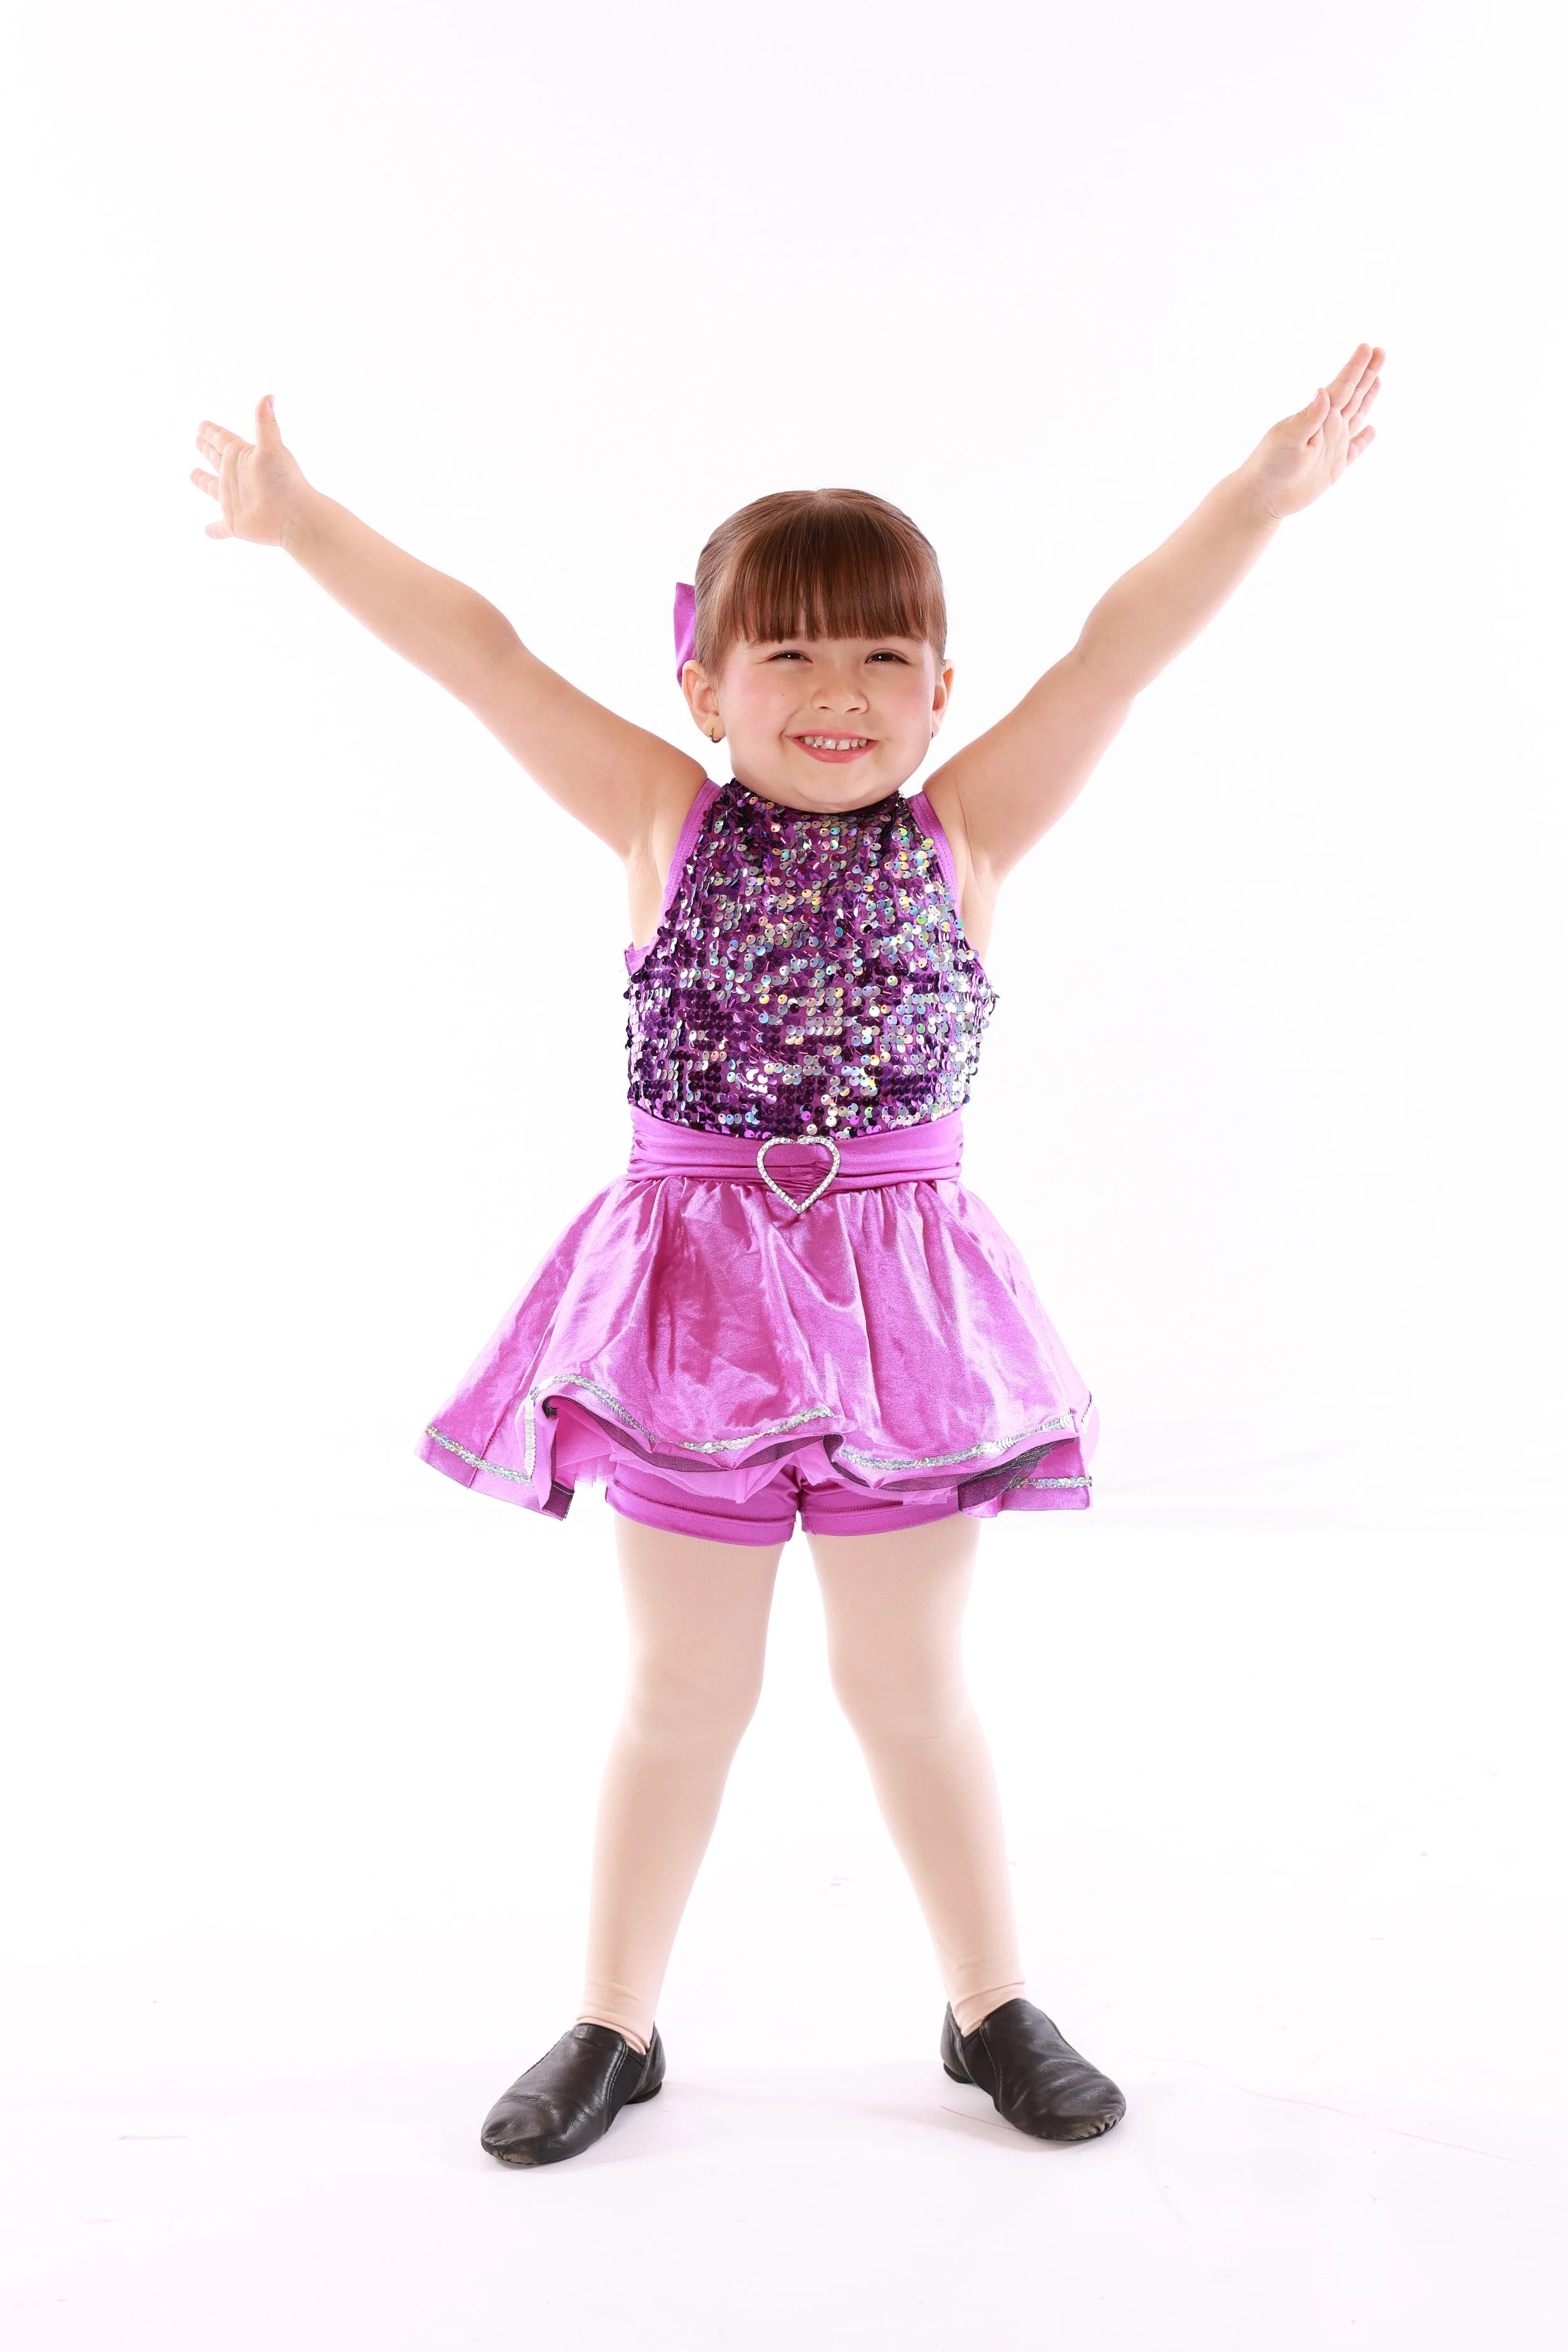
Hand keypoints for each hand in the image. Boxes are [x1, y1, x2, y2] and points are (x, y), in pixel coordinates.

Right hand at [190, 394, 310, 544]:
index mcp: (243, 457)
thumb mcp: (273, 449)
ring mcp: (236, 501)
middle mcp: (237, 477)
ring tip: (193, 474)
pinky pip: (221, 528)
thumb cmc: (286, 482)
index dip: (212, 432)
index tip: (202, 424)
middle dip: (207, 449)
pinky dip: (214, 530)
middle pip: (218, 459)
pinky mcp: (237, 524)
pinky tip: (207, 531)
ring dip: (203, 482)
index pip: (223, 440)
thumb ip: (266, 424)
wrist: (297, 517)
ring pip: (214, 489)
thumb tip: (269, 396)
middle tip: (197, 439)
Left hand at [1240, 344, 1384, 522]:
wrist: (1262, 497)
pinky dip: (1364, 440)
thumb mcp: (1287, 439)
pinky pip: (1355, 449)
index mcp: (1318, 417)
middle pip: (1353, 395)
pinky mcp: (1334, 467)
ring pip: (1356, 415)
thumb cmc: (1270, 465)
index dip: (1355, 368)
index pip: (1341, 387)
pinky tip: (1372, 429)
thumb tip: (1322, 391)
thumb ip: (1308, 417)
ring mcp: (1332, 446)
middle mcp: (1327, 427)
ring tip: (1378, 378)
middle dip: (1367, 374)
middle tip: (1381, 351)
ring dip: (1368, 397)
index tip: (1368, 348)